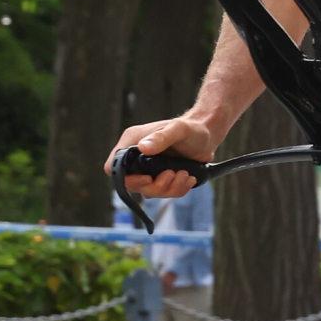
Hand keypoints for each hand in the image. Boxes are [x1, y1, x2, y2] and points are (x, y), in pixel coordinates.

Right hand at [108, 113, 223, 199]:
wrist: (206, 135)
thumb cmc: (191, 128)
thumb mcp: (178, 130)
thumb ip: (161, 138)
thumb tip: (143, 147)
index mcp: (132, 142)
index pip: (113, 166)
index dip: (126, 178)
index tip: (148, 177)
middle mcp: (137, 157)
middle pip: (132, 185)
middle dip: (155, 186)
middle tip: (172, 174)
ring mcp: (148, 169)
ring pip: (149, 191)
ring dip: (169, 189)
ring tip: (184, 174)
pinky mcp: (160, 177)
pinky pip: (163, 193)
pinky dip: (177, 190)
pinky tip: (188, 178)